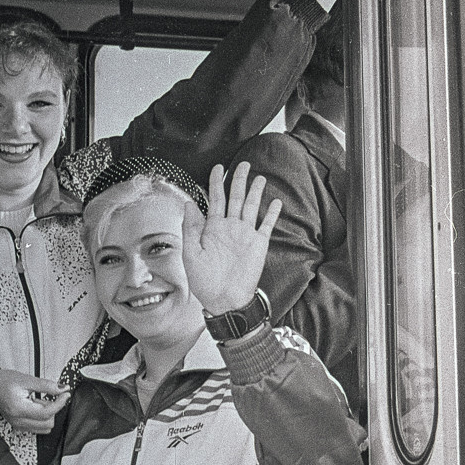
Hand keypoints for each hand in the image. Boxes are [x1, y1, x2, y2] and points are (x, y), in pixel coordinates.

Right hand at [0, 369, 69, 432]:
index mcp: (19, 409)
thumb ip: (46, 385)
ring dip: (47, 414)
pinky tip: (35, 407)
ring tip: (38, 401)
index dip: (59, 403)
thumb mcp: (26, 379)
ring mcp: (19, 425)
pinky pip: (38, 427)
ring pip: (45, 428)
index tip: (65, 395)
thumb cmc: (4, 382)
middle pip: (48, 424)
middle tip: (47, 396)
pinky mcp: (20, 426)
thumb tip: (62, 389)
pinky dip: (42, 418)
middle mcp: (18, 421)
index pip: (46, 413)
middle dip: (52, 409)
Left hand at [181, 163, 281, 315]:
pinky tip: (276, 201)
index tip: (217, 168)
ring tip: (259, 177)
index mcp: (211, 229)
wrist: (224, 300)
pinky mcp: (258, 244)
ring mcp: (245, 235)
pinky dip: (272, 213)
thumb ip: (191, 228)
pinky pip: (266, 225)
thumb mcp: (190, 254)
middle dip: (238, 180)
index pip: (214, 200)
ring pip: (251, 206)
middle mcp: (229, 228)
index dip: (215, 183)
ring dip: (255, 192)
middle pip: (235, 197)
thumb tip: (189, 204)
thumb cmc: (204, 281)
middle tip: (243, 164)